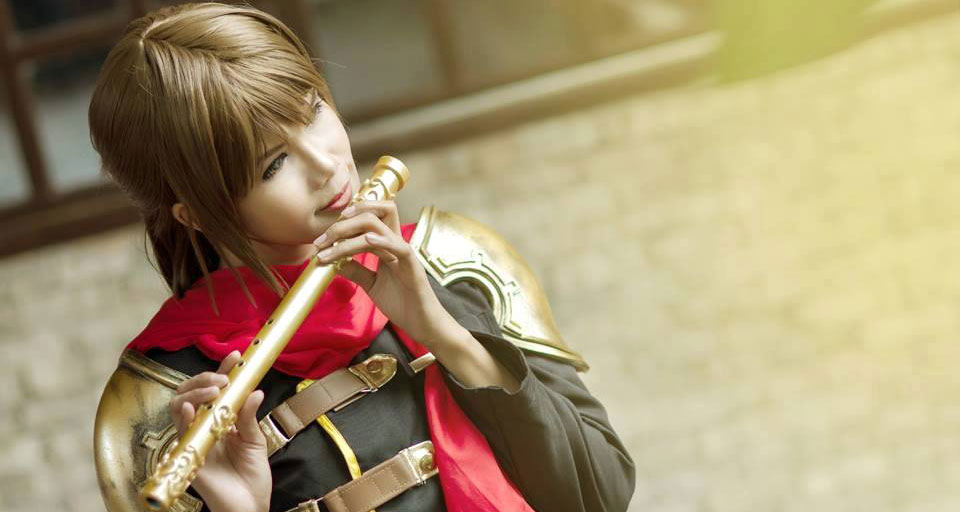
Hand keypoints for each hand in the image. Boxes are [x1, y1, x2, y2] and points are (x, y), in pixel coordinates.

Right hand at [169, 351, 270, 511]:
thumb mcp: (255, 441)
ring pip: (179, 407)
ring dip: (195, 394)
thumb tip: (255, 390)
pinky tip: (191, 409)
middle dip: (204, 379)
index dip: (222, 371)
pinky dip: (183, 417)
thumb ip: (250, 416)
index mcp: (219, 420)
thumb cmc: (252, 477)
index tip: (236, 356)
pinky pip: (179, 433)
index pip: (216, 390)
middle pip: (190, 393)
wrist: (250, 505)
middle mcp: (203, 427)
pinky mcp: (188, 455)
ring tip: (215, 391)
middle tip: (224, 379)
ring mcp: (194, 440)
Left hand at [313, 200, 456, 345]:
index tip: (323, 237)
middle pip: (373, 214)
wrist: (422, 324)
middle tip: (321, 240)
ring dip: (349, 234)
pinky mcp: (413, 267)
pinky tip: (366, 242)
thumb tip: (333, 261)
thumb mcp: (371, 284)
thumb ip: (355, 270)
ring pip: (378, 228)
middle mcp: (396, 244)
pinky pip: (400, 247)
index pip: (369, 218)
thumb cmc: (402, 303)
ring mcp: (404, 254)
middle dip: (343, 222)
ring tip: (329, 248)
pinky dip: (382, 241)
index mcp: (387, 246)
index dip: (345, 220)